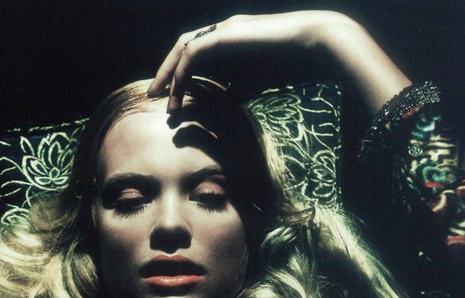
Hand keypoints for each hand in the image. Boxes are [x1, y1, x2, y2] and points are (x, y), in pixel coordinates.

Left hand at [148, 10, 409, 115]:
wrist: (312, 46)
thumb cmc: (290, 64)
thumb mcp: (255, 82)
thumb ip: (237, 88)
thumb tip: (225, 102)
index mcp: (230, 40)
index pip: (195, 55)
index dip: (179, 75)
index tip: (170, 98)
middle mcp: (223, 30)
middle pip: (183, 50)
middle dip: (166, 73)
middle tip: (152, 96)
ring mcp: (224, 29)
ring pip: (183, 49)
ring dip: (169, 74)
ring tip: (159, 98)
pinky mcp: (226, 34)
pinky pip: (193, 53)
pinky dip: (182, 73)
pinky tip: (177, 94)